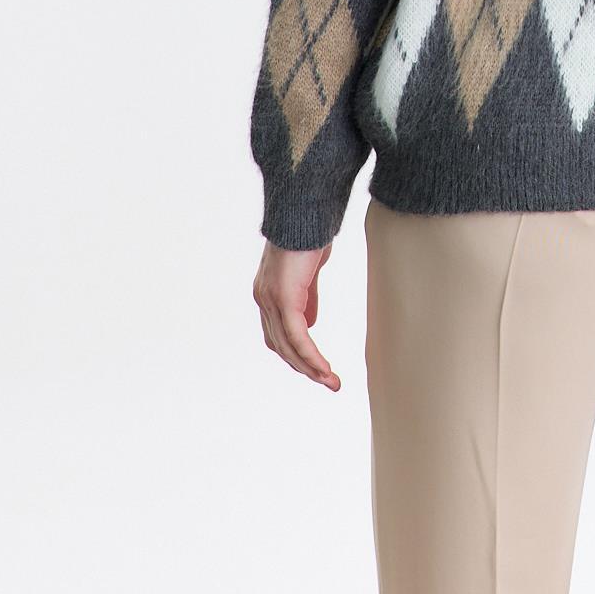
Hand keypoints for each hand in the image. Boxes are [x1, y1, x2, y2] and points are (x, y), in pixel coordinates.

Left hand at [253, 239, 340, 389]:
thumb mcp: (309, 271)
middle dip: (304, 367)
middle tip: (329, 382)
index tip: (316, 368)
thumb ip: (307, 296)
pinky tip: (324, 368)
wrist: (305, 211)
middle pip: (281, 346)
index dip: (296, 353)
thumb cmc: (309, 234)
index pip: (278, 334)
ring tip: (331, 382)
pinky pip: (297, 336)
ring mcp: (271, 300)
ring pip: (288, 346)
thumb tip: (311, 323)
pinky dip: (311, 356)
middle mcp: (264, 299)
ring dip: (310, 368)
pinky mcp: (284, 298)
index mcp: (268, 293)